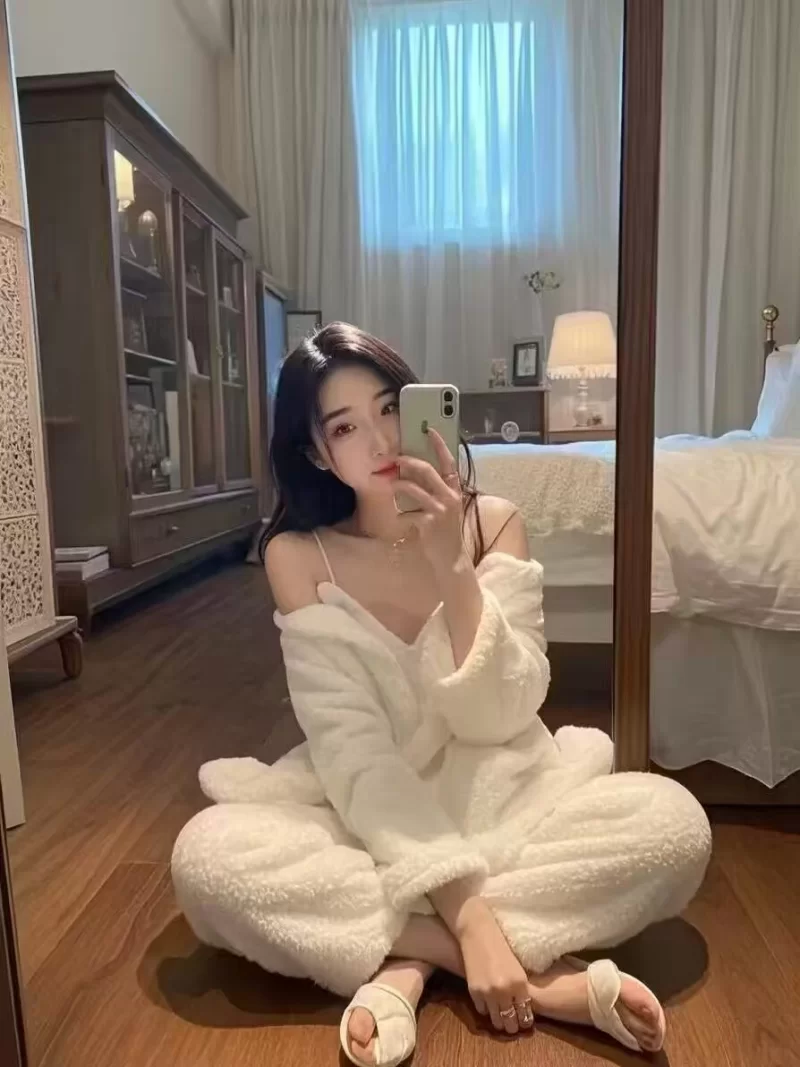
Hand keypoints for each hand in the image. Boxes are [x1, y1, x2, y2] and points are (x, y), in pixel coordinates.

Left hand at [394, 428, 466, 574]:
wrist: (451, 559)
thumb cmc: (444, 532)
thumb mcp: (444, 508)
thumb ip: (432, 491)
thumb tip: (407, 475)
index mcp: (454, 489)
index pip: (449, 461)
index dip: (439, 445)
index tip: (429, 430)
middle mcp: (450, 496)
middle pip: (427, 470)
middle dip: (407, 461)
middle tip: (393, 459)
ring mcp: (440, 510)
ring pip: (413, 488)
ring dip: (396, 484)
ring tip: (387, 485)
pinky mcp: (429, 523)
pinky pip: (407, 513)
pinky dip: (400, 516)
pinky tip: (400, 521)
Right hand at [458, 904, 534, 1034]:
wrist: (479, 933)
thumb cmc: (501, 947)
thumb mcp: (517, 968)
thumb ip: (520, 990)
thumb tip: (523, 1011)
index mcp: (520, 984)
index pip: (525, 1015)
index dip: (524, 1021)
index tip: (522, 1022)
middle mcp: (506, 991)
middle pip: (511, 1023)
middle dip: (512, 1026)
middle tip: (511, 1024)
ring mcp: (489, 993)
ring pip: (496, 1021)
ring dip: (499, 1021)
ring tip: (500, 1018)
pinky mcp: (474, 992)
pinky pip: (482, 1011)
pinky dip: (485, 1009)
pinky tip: (488, 1002)